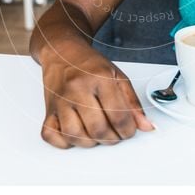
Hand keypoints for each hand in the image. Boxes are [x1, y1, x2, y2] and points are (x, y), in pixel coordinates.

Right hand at [39, 40, 155, 147]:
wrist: (62, 51)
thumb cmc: (89, 64)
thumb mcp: (117, 76)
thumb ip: (132, 102)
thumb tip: (146, 125)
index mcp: (100, 78)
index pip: (118, 116)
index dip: (128, 130)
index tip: (128, 130)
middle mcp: (78, 89)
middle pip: (98, 129)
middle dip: (112, 138)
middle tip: (115, 134)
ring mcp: (60, 100)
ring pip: (75, 136)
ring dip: (90, 142)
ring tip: (97, 133)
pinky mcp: (48, 109)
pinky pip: (51, 135)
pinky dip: (64, 141)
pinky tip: (76, 133)